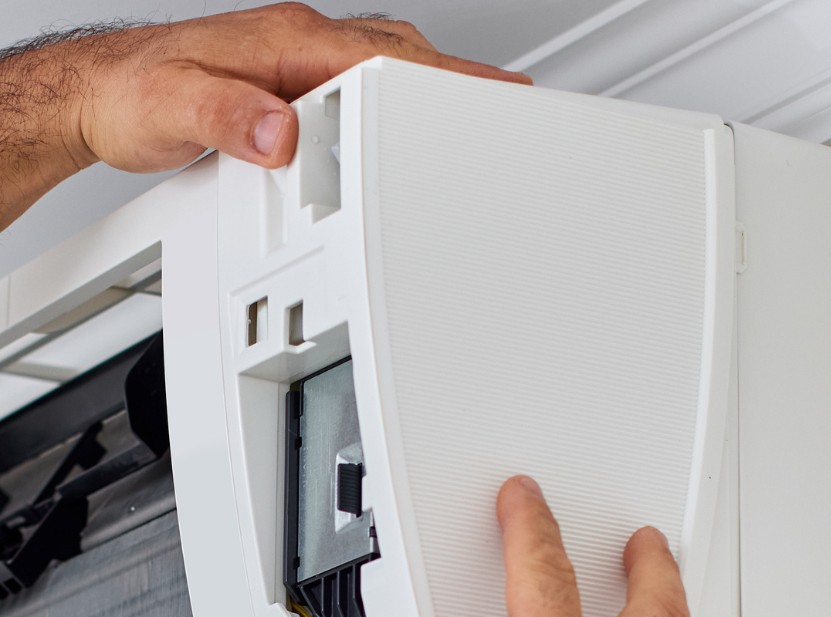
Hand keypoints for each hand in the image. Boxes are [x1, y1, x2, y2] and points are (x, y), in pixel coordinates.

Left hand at [0, 4, 529, 226]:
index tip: (495, 94)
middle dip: (459, 82)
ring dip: (429, 89)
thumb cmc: (133, 98)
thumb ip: (231, 119)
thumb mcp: (176, 111)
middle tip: (506, 108)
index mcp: (287, 43)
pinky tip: (399, 127)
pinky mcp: (289, 81)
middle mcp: (297, 43)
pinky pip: (357, 83)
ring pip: (382, 64)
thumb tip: (283, 133)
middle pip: (399, 55)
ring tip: (469, 121)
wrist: (100, 95)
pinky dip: (391, 102)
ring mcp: (296, 59)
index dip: (448, 80)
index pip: (385, 59)